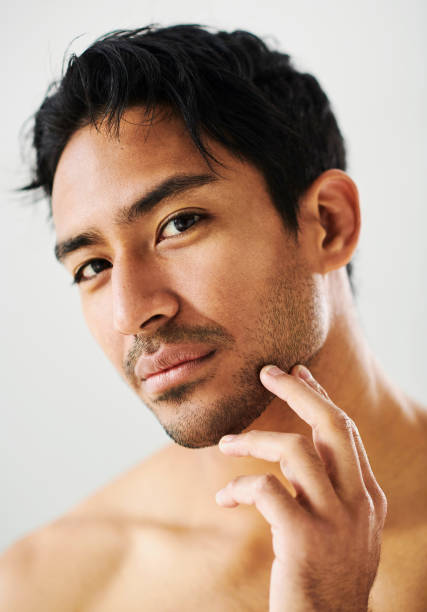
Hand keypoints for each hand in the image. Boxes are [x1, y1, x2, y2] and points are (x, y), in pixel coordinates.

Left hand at [215, 364, 386, 611]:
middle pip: (332, 425)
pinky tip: (225, 499)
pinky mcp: (304, 539)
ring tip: (226, 443)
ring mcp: (335, 520)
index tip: (297, 373)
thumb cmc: (327, 581)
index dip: (319, 397)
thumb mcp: (342, 532)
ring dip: (254, 439)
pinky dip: (240, 486)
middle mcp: (358, 502)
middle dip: (299, 391)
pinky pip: (267, 490)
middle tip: (267, 372)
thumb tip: (300, 453)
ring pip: (296, 449)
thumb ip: (329, 493)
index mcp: (367, 496)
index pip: (346, 432)